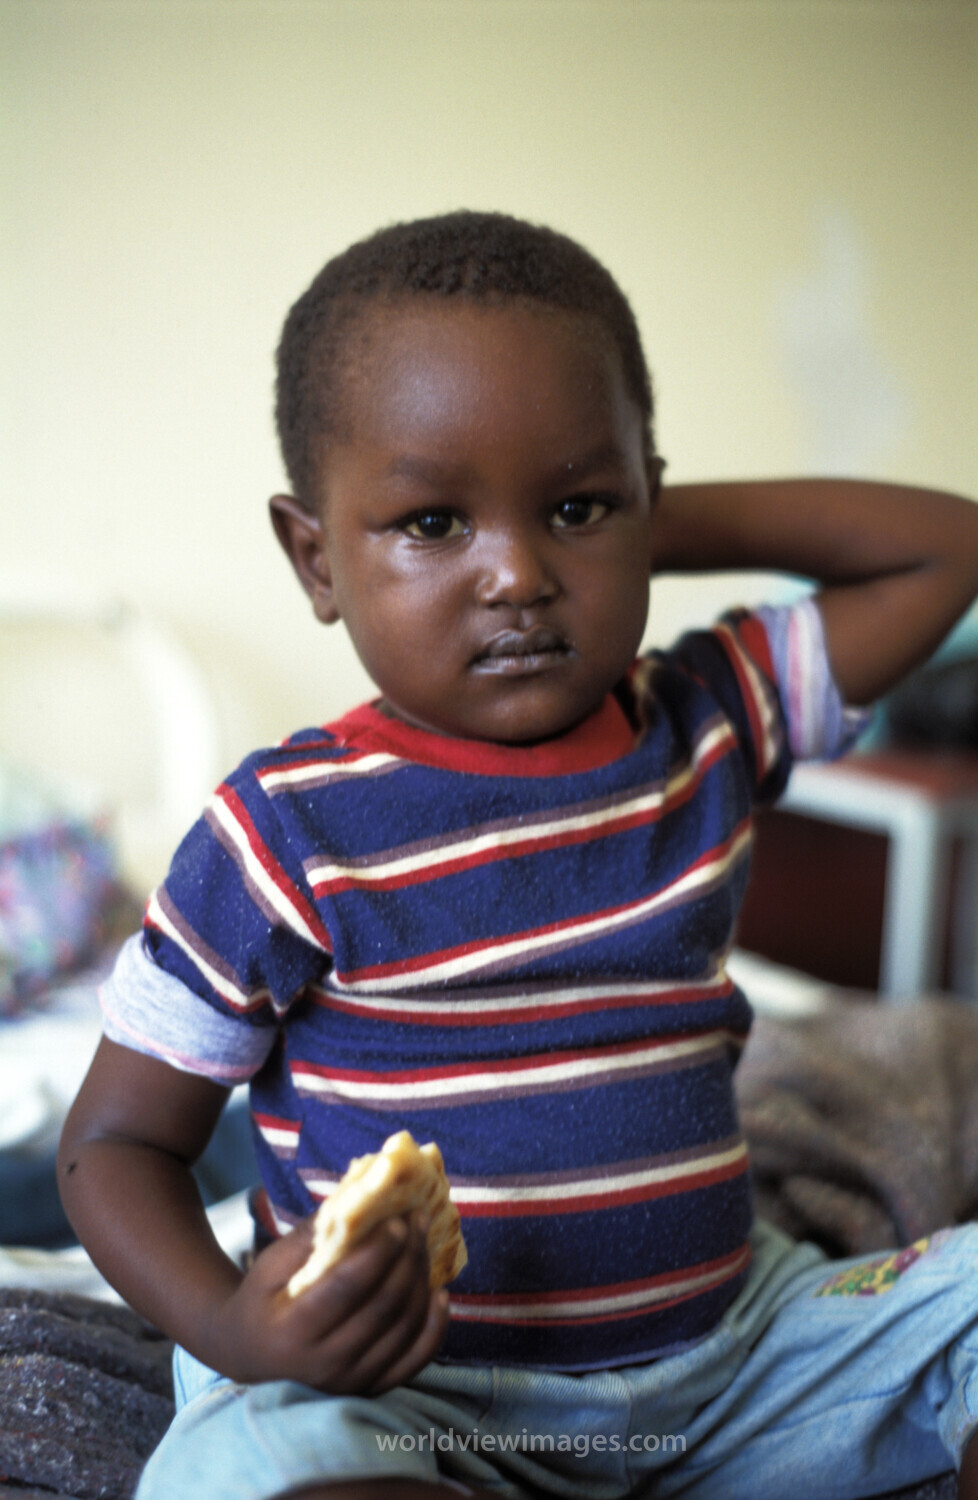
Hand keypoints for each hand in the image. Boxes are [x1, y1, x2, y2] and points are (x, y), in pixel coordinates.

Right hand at [202, 1210, 449, 1393]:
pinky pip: (415, 1360)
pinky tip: (439, 1294)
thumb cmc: (261, 1299)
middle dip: (407, 1257)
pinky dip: (434, 1327)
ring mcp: (350, 1382)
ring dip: (421, 1281)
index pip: (347, 1287)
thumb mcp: (271, 1263)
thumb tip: (360, 1200)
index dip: (378, 1252)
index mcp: (292, 1330)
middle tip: (419, 1220)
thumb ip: (312, 1236)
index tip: (398, 1220)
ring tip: (425, 1244)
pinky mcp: (370, 1389)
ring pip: (403, 1329)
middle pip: (382, 1306)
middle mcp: (324, 1363)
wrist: (249, 1355)